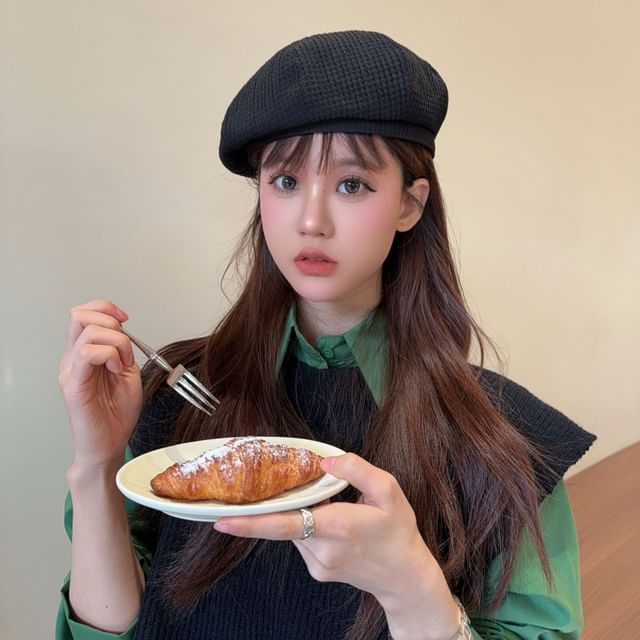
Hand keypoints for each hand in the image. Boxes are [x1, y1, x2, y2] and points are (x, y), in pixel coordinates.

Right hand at [59, 299, 142, 468]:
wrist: (109, 444)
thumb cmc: (116, 415)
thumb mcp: (127, 373)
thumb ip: (122, 351)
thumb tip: (124, 332)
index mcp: (84, 355)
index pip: (84, 314)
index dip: (106, 308)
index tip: (126, 318)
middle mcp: (73, 359)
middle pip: (80, 315)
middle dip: (111, 322)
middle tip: (124, 349)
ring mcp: (72, 371)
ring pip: (89, 332)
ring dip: (117, 343)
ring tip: (121, 365)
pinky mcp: (74, 385)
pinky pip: (88, 353)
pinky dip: (110, 355)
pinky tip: (115, 370)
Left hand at [213, 453, 459, 637]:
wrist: (405, 577)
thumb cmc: (398, 531)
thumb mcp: (389, 490)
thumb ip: (356, 470)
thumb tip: (324, 461)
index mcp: (339, 527)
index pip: (287, 524)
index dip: (252, 523)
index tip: (222, 520)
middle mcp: (323, 550)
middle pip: (284, 521)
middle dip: (269, 505)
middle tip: (250, 491)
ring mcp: (318, 565)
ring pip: (292, 529)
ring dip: (297, 511)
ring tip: (326, 502)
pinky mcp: (316, 571)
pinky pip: (300, 540)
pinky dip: (305, 523)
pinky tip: (328, 519)